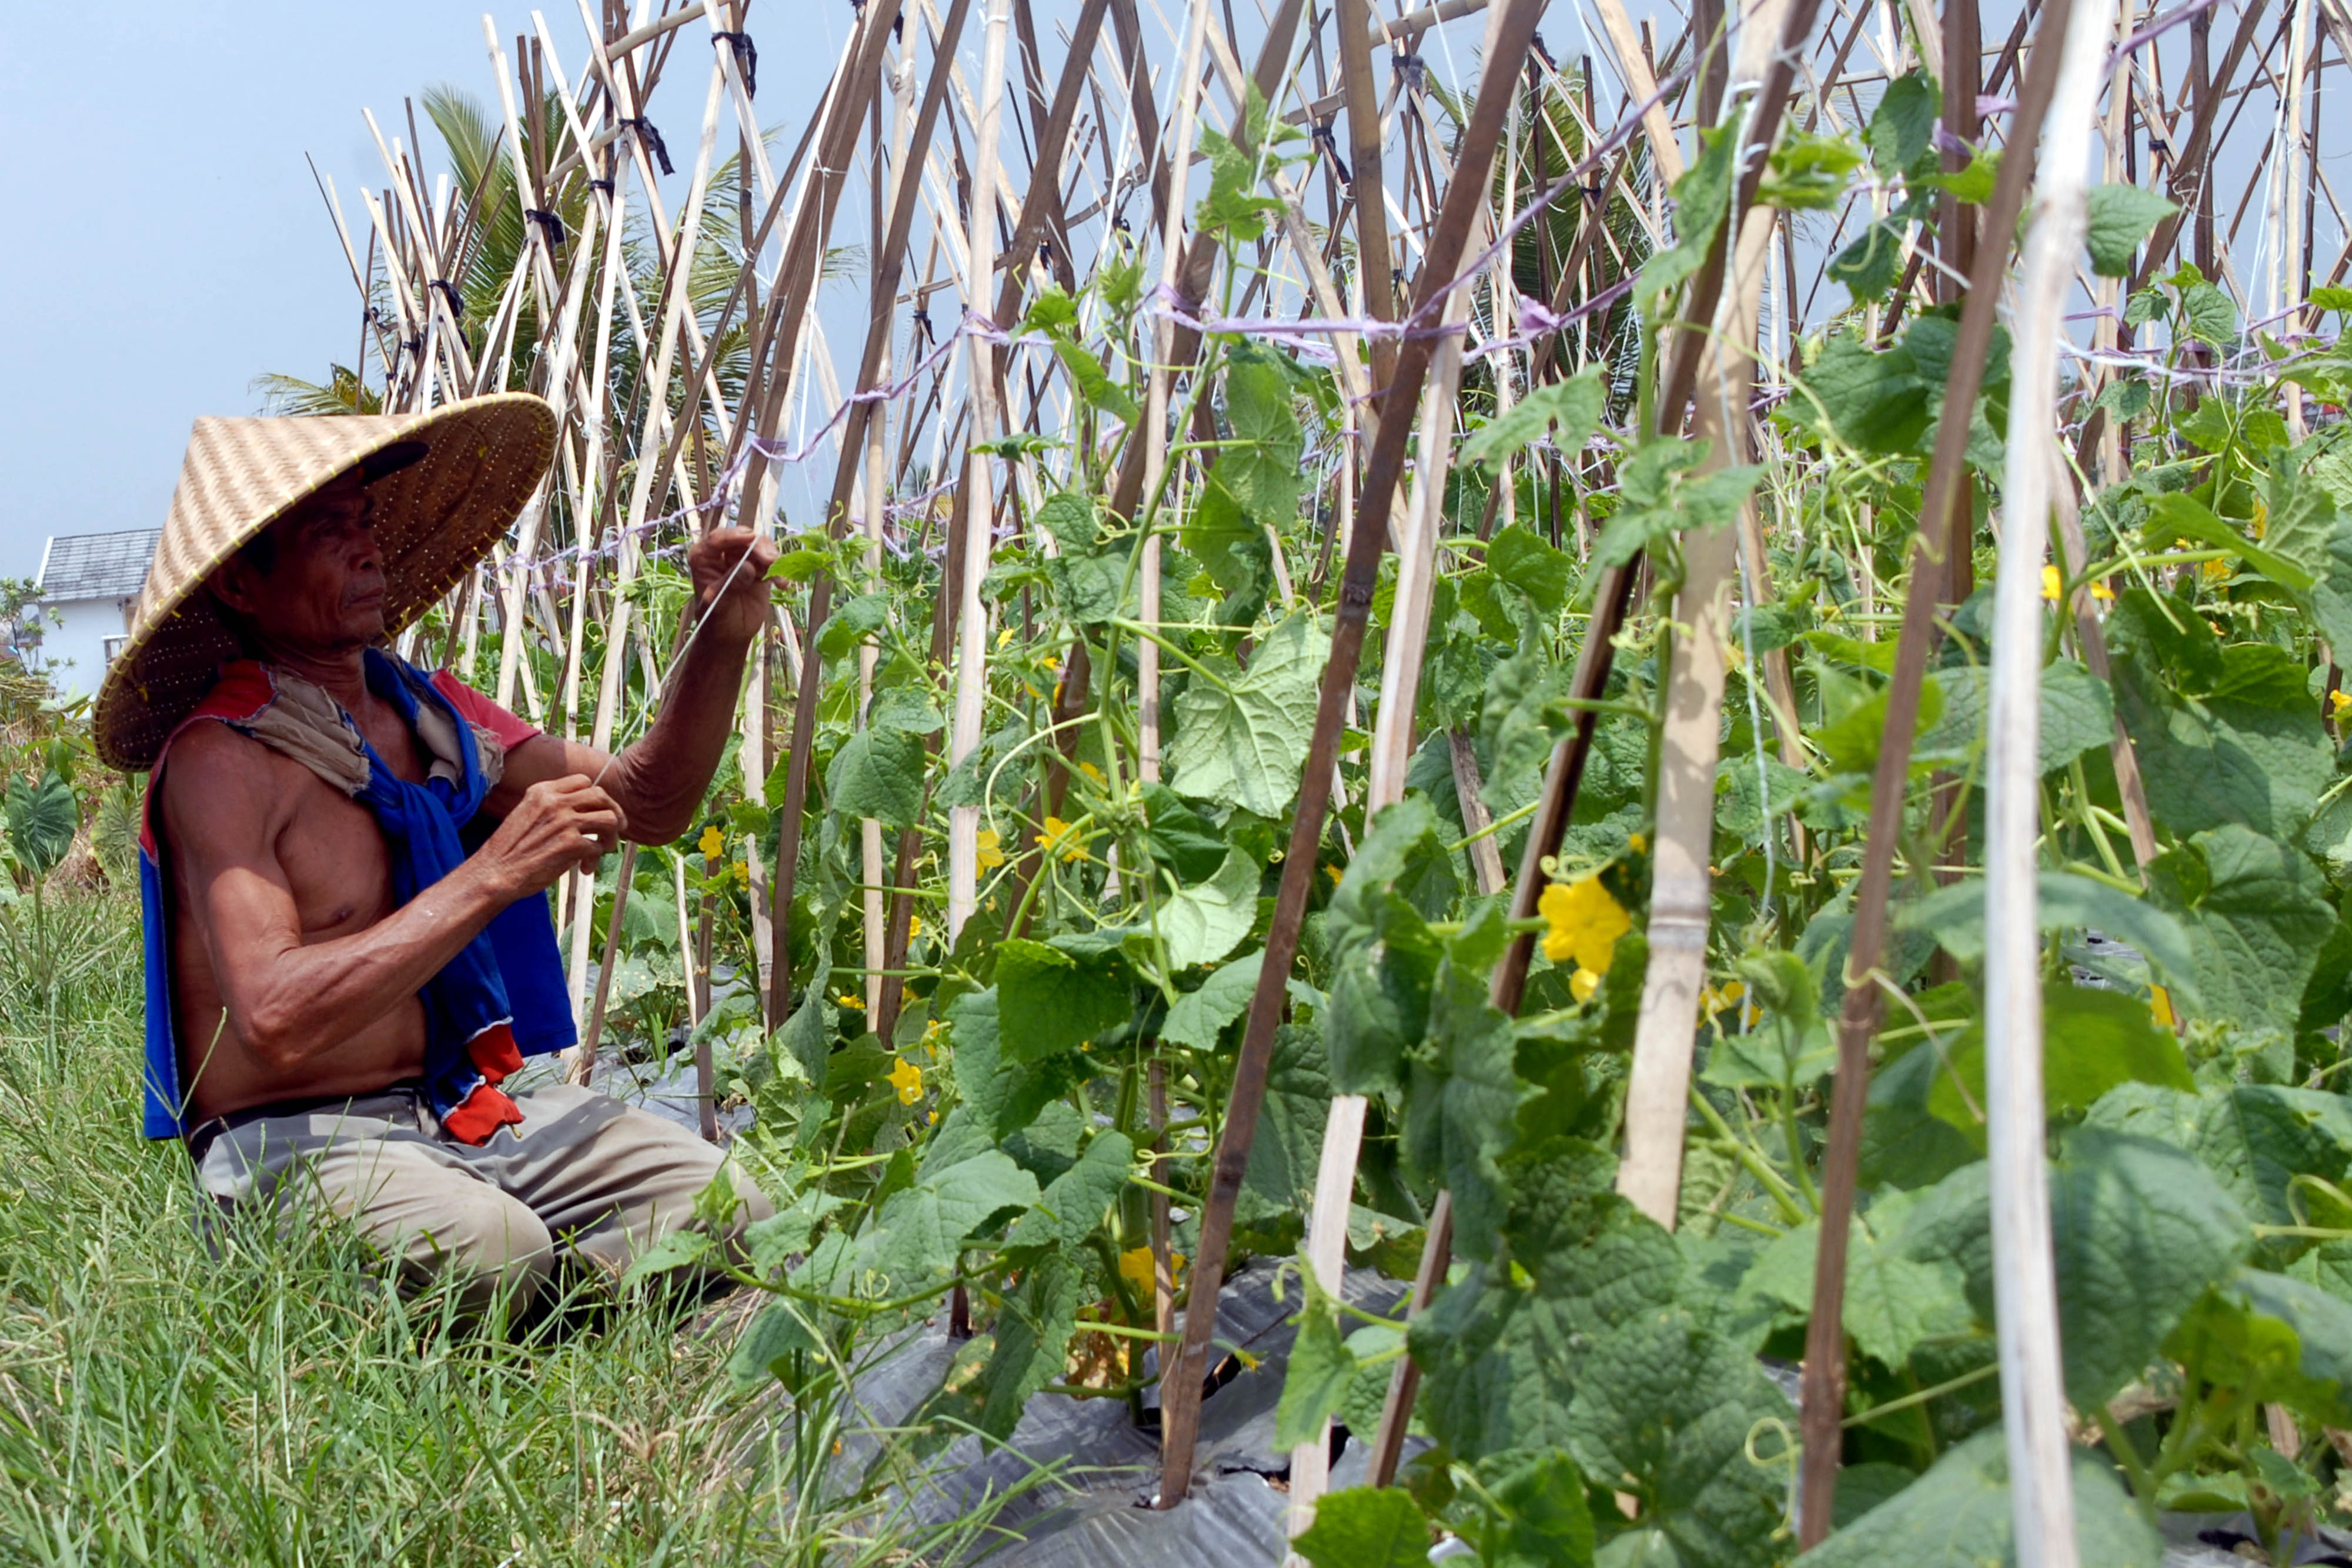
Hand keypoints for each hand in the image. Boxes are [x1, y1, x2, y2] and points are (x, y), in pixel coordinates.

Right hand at [480, 775, 629, 894]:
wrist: (494, 873)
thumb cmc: (511, 850)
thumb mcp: (528, 814)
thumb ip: (553, 808)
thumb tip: (585, 811)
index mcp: (543, 791)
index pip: (583, 781)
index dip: (596, 797)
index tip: (597, 811)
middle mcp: (555, 802)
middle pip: (602, 796)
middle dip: (613, 812)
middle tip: (613, 830)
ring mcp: (565, 821)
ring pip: (610, 818)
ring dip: (610, 837)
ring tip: (601, 850)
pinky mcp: (571, 844)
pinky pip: (598, 847)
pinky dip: (595, 860)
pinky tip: (583, 868)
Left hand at [687, 527, 778, 644]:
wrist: (730, 636)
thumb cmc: (716, 621)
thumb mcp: (719, 604)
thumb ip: (731, 584)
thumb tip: (748, 566)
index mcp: (703, 557)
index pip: (717, 538)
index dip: (734, 536)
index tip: (751, 539)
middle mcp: (722, 553)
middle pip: (743, 539)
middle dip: (759, 547)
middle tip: (771, 561)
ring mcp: (741, 559)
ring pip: (760, 547)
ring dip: (772, 559)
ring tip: (779, 578)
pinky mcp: (758, 568)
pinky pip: (772, 562)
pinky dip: (780, 571)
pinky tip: (782, 585)